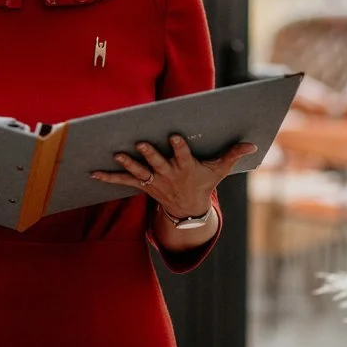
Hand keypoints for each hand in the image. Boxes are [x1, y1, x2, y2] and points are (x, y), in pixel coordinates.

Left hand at [90, 135, 257, 217]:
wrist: (188, 211)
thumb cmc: (204, 183)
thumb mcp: (220, 170)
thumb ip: (233, 154)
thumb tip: (253, 144)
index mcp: (187, 168)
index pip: (183, 156)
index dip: (179, 147)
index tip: (175, 136)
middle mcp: (169, 175)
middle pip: (158, 164)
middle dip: (150, 154)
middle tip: (141, 143)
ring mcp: (154, 181)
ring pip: (140, 171)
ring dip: (128, 164)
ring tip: (117, 155)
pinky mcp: (143, 185)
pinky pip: (124, 181)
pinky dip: (109, 177)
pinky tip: (93, 172)